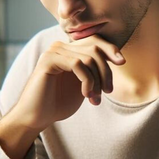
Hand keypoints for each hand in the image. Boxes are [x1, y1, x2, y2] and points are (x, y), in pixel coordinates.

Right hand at [7, 35, 125, 131]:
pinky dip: (87, 81)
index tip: (122, 62)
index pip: (95, 41)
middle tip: (107, 91)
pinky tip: (85, 94)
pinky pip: (77, 64)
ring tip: (94, 98)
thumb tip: (117, 59)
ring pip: (88, 58)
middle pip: (95, 48)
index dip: (110, 49)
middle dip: (106, 71)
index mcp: (69, 51)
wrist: (36, 117)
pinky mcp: (48, 60)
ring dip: (97, 81)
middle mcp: (61, 47)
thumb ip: (95, 72)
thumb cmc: (58, 104)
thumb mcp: (84, 86)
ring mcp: (54, 52)